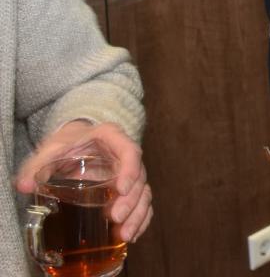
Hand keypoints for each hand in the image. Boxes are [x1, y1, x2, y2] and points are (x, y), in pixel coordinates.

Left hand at [15, 121, 152, 242]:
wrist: (74, 143)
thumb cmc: (66, 143)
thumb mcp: (52, 149)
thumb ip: (37, 165)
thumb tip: (24, 186)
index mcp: (112, 138)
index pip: (130, 151)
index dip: (130, 170)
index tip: (121, 189)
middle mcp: (126, 156)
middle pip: (139, 177)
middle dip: (131, 200)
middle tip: (115, 218)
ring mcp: (129, 174)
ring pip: (143, 193)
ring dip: (137, 214)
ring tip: (124, 235)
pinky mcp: (128, 189)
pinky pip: (142, 204)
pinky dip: (140, 220)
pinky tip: (131, 235)